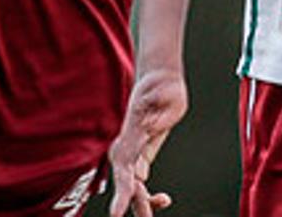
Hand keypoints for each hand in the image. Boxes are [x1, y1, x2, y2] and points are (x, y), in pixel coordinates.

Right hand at [107, 66, 183, 216]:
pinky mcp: (140, 155)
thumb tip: (153, 128)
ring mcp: (132, 152)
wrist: (159, 79)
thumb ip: (160, 114)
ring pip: (133, 185)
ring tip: (162, 205)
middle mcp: (127, 146)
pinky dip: (149, 194)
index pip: (124, 168)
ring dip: (143, 202)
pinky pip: (140, 181)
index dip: (121, 192)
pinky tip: (163, 199)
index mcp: (131, 134)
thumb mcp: (166, 96)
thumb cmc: (162, 87)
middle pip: (127, 182)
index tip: (116, 213)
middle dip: (135, 203)